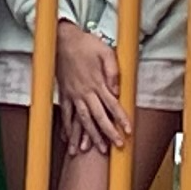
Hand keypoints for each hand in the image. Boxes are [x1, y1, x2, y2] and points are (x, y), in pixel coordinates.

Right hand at [54, 21, 129, 154]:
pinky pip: (66, 114)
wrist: (62, 40)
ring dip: (89, 135)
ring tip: (95, 149)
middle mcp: (85, 91)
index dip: (121, 119)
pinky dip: (68, 128)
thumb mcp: (106, 51)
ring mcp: (73, 94)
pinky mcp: (64, 94)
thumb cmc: (86, 44)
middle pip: (98, 117)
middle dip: (108, 133)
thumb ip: (113, 71)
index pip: (112, 105)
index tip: (128, 131)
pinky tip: (69, 139)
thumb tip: (117, 89)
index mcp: (97, 82)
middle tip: (117, 146)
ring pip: (82, 120)